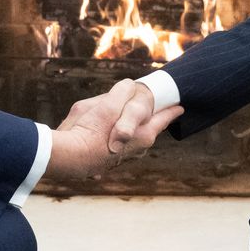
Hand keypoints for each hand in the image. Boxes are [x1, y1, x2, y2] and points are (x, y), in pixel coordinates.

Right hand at [45, 79, 182, 178]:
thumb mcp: (108, 102)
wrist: (68, 159)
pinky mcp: (105, 164)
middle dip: (148, 121)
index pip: (163, 118)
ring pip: (130, 140)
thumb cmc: (90, 130)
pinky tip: (100, 137)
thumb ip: (123, 91)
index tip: (180, 107)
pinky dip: (111, 140)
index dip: (171, 111)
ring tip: (125, 121)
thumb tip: (129, 86)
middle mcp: (137, 150)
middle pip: (147, 130)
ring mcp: (122, 159)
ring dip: (127, 131)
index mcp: (144, 134)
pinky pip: (113, 147)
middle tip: (154, 111)